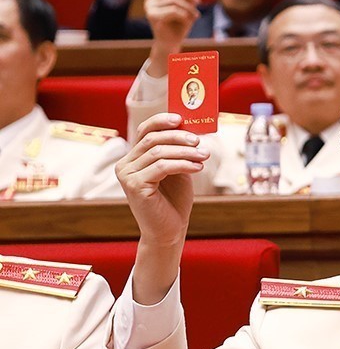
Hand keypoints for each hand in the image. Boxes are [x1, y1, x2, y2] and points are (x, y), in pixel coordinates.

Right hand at [117, 111, 206, 298]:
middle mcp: (125, 164)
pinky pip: (162, 167)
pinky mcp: (134, 186)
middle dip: (178, 137)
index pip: (144, 130)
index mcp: (133, 158)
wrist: (169, 230)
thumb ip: (178, 152)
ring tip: (204, 157)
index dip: (162, 121)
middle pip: (152, 139)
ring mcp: (127, 175)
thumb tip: (191, 129)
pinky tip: (198, 168)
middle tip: (199, 141)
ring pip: (158, 152)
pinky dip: (183, 164)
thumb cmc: (173, 201)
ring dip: (185, 152)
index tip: (181, 118)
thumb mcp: (178, 170)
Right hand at [144, 0, 201, 58]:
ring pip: (174, 0)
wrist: (171, 44)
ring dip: (189, 8)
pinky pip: (173, 10)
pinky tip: (189, 21)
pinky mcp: (153, 17)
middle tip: (198, 1)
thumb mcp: (185, 8)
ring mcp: (150, 8)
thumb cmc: (179, 26)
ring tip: (195, 15)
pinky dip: (185, 15)